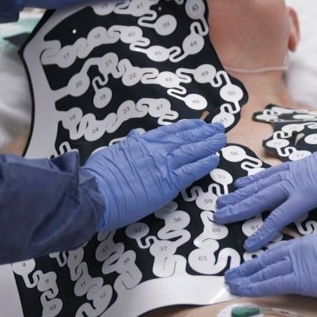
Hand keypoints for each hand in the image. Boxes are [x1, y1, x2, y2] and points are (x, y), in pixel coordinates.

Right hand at [83, 120, 225, 230]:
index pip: (169, 132)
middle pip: (185, 138)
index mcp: (141, 142)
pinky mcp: (168, 183)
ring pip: (192, 151)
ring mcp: (163, 165)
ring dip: (209, 144)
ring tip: (221, 139)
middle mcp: (155, 150)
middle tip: (218, 127)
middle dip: (203, 132)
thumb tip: (137, 135)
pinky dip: (204, 164)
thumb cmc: (98, 177)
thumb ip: (128, 144)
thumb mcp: (112, 152)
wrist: (95, 193)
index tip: (199, 123)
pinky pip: (191, 171)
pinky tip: (214, 159)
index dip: (187, 127)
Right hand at [214, 113, 316, 250]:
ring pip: (262, 183)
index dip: (263, 232)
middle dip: (240, 208)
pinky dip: (255, 178)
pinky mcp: (298, 164)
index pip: (280, 216)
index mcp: (308, 193)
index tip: (249, 245)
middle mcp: (296, 180)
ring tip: (223, 200)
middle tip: (218, 216)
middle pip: (262, 197)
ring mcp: (295, 170)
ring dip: (241, 193)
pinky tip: (244, 182)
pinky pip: (270, 172)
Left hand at [224, 227, 316, 298]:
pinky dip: (254, 286)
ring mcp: (298, 264)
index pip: (278, 253)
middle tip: (232, 275)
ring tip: (231, 282)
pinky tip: (242, 289)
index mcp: (307, 243)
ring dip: (245, 278)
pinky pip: (271, 283)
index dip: (261, 261)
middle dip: (247, 269)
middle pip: (266, 261)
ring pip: (264, 271)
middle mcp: (298, 251)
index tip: (250, 266)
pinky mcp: (300, 278)